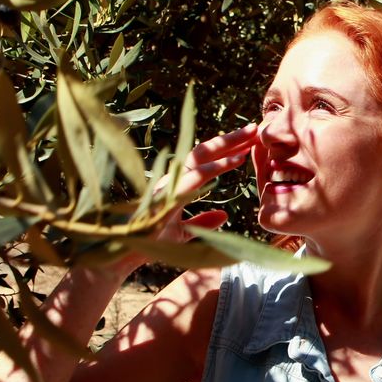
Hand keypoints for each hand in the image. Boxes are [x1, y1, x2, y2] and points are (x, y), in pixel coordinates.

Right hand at [153, 122, 257, 242]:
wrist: (127, 252)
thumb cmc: (152, 241)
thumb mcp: (184, 232)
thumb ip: (203, 221)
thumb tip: (224, 215)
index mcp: (177, 183)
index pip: (204, 160)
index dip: (226, 150)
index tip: (248, 143)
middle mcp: (173, 177)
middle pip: (204, 151)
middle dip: (230, 138)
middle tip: (255, 129)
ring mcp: (170, 182)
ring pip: (200, 155)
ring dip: (227, 145)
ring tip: (250, 137)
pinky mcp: (168, 193)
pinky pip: (196, 175)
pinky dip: (217, 166)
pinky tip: (235, 160)